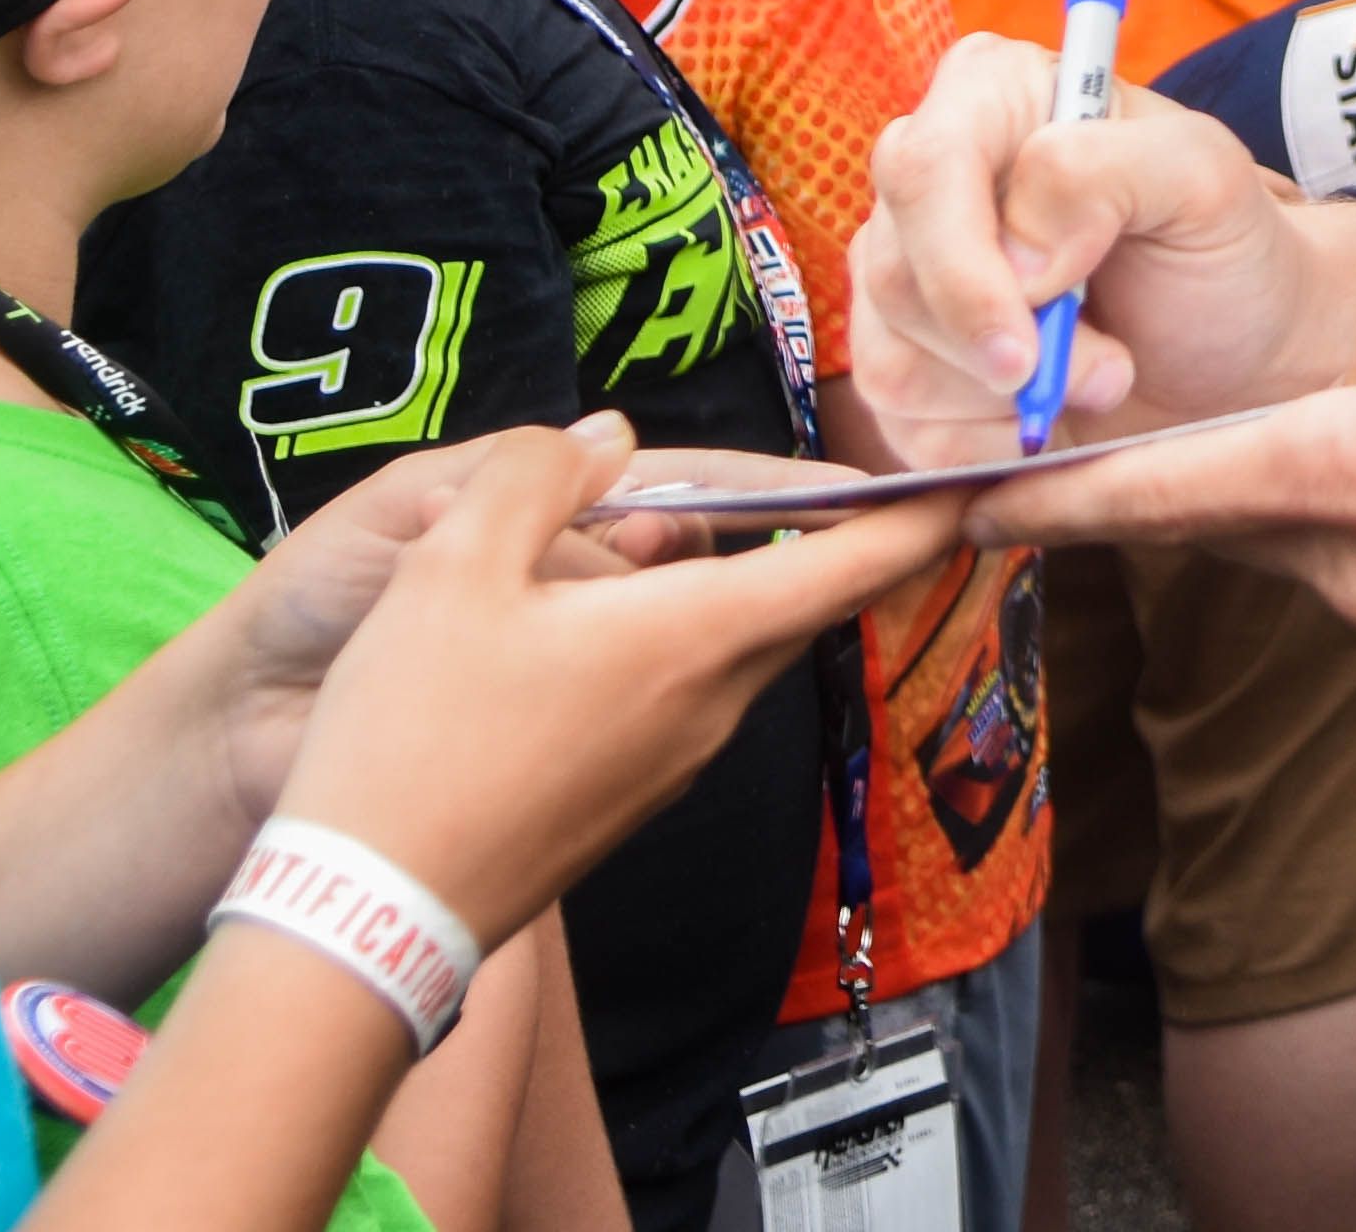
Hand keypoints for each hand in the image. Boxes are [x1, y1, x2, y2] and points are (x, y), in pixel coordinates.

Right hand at [268, 420, 963, 944]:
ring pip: (738, 647)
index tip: (987, 475)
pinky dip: (688, 636)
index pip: (857, 563)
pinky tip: (616, 614)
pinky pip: (689, 694)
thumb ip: (537, 479)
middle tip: (858, 472)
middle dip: (840, 537)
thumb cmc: (414, 737)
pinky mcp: (630, 800)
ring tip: (714, 522)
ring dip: (746, 584)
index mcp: (696, 635)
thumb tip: (602, 438)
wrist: (368, 916)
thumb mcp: (451, 567)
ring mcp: (675, 764)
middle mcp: (712, 705)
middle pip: (805, 601)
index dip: (928, 510)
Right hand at [851, 37, 1355, 451]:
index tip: (1031, 346)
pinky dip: (987, 443)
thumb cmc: (1219, 251)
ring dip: (1006, 402)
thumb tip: (1017, 250)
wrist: (1236, 353)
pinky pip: (901, 426)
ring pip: (889, 359)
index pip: (923, 169)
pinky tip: (1052, 418)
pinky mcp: (903, 363)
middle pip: (893, 273)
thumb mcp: (1203, 180)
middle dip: (1004, 349)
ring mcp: (905, 273)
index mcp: (990, 97)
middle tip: (1109, 370)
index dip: (963, 266)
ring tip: (1099, 379)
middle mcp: (930, 177)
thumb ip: (1108, 172)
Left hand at [966, 279, 1355, 724]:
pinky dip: (1353, 506)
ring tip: (1329, 408)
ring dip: (1275, 476)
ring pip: (1290, 529)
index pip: (1157, 492)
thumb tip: (1350, 362)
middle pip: (1209, 513)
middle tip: (1074, 418)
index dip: (1043, 497)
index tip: (947, 501)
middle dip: (1142, 473)